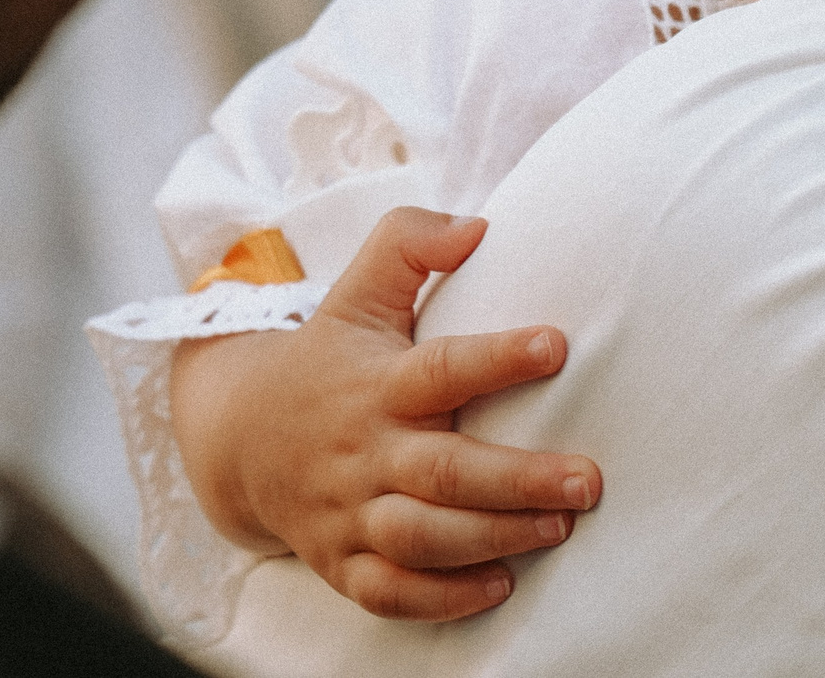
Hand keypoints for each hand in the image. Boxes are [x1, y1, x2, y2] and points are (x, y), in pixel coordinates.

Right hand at [170, 207, 603, 619]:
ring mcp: (350, 512)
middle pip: (444, 473)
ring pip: (422, 538)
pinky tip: (499, 586)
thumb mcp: (356, 290)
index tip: (557, 345)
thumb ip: (409, 244)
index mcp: (379, 383)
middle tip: (588, 481)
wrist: (236, 436)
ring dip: (492, 538)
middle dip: (518, 481)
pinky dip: (440, 598)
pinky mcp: (341, 560)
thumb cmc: (327, 356)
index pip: (443, 368)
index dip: (498, 357)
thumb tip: (476, 226)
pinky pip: (388, 591)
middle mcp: (366, 452)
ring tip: (559, 527)